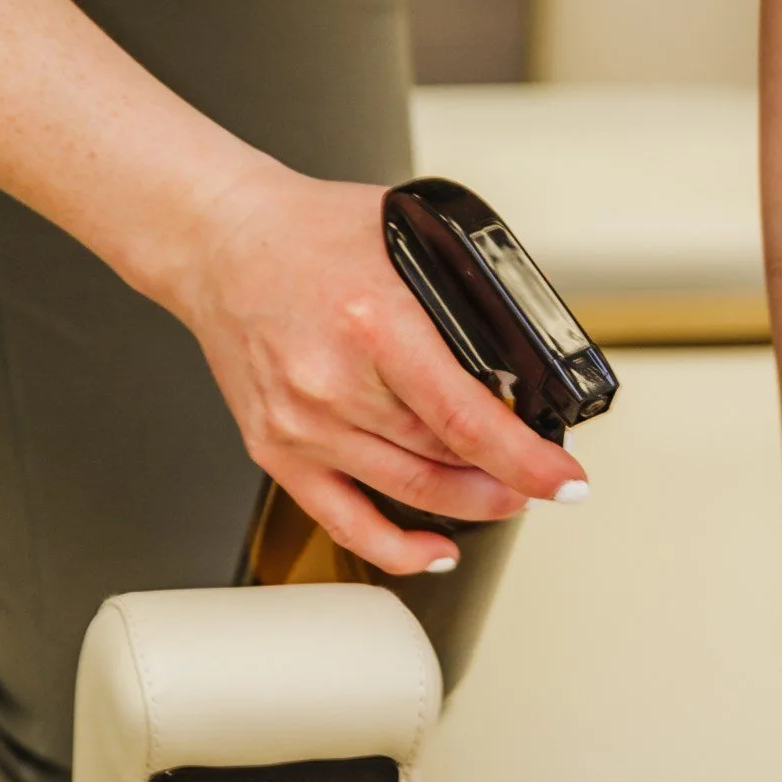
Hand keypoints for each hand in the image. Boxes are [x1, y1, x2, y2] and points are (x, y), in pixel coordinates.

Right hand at [168, 158, 586, 573]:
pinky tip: (436, 548)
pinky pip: (344, 521)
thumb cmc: (306, 233)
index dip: (526, 461)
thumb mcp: (408, 236)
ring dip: (469, 503)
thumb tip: (527, 349)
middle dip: (509, 477)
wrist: (215, 241)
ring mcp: (301, 425)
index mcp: (374, 324)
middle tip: (542, 476)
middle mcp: (331, 384)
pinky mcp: (276, 450)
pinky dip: (396, 547)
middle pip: (444, 460)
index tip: (566, 481)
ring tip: (505, 494)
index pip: (466, 419)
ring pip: (409, 491)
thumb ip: (463, 293)